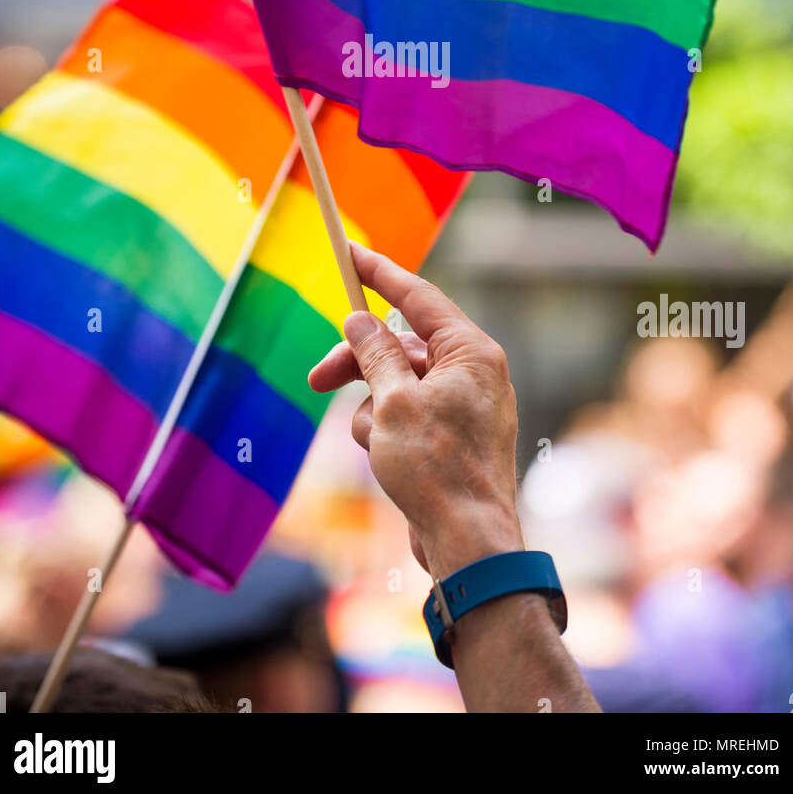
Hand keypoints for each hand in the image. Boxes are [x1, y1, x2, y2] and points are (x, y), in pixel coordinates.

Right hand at [308, 241, 523, 579]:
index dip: (379, 272)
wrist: (468, 543)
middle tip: (318, 378)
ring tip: (375, 442)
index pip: (418, 296)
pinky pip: (406, 415)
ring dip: (372, 408)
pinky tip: (386, 461)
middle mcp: (474, 372)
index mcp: (471, 352)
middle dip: (359, 363)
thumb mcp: (393, 402)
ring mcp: (464, 406)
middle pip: (401, 345)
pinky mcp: (451, 437)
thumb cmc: (437, 469)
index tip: (348, 251)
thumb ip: (375, 353)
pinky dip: (386, 431)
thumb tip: (362, 320)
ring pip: (397, 384)